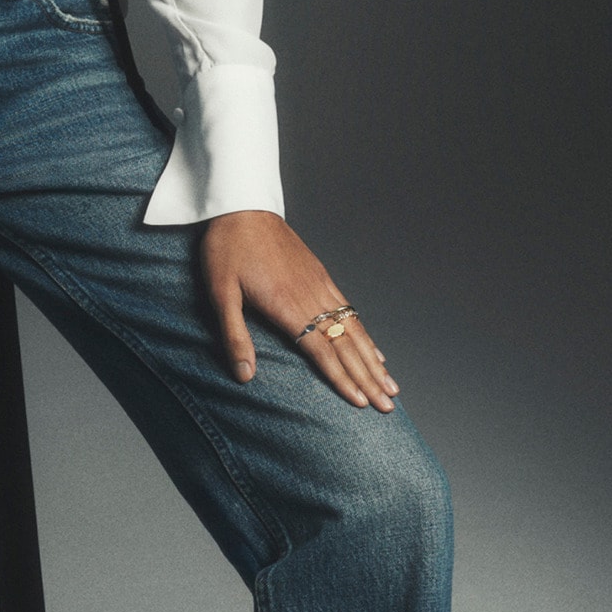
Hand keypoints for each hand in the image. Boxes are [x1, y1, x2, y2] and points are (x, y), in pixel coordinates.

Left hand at [200, 210, 399, 410]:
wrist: (241, 206)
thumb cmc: (226, 250)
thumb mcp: (220, 294)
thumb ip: (234, 336)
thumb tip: (244, 376)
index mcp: (288, 306)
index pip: (322, 351)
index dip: (342, 379)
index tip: (360, 402)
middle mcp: (311, 297)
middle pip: (346, 345)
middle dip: (368, 378)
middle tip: (388, 405)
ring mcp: (320, 285)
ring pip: (353, 330)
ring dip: (373, 360)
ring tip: (391, 385)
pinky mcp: (320, 275)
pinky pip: (349, 310)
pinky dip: (365, 335)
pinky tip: (375, 350)